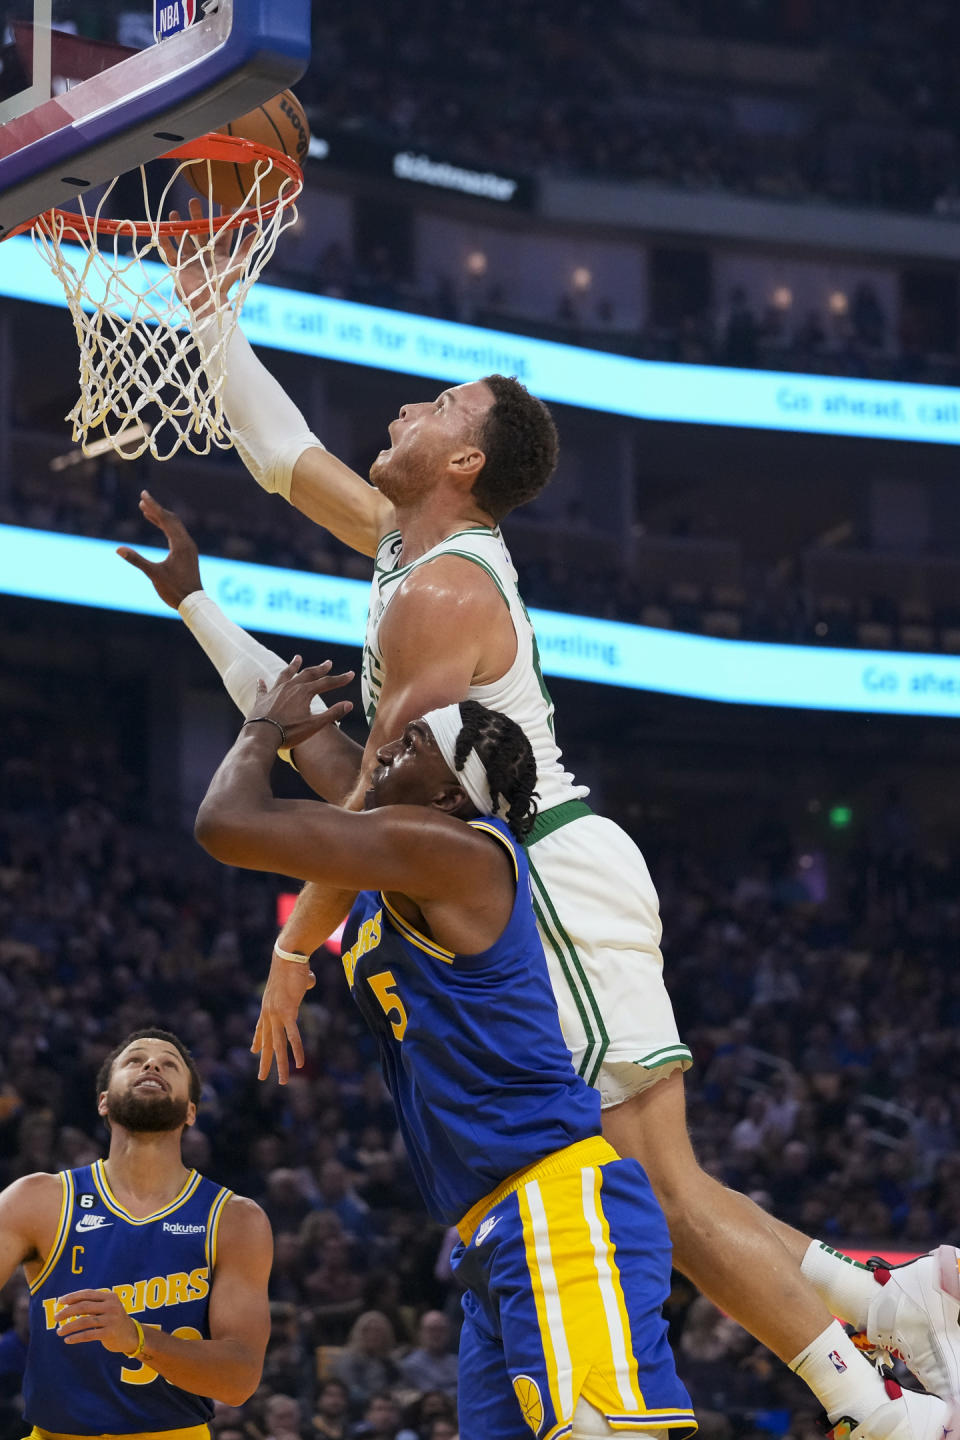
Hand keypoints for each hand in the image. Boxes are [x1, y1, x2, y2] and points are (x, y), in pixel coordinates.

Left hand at [55, 1289, 141, 1354]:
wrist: (131, 1335)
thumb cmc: (113, 1320)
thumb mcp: (107, 1307)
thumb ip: (92, 1304)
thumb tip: (66, 1304)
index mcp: (110, 1296)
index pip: (87, 1294)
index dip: (72, 1297)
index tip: (59, 1302)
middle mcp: (111, 1306)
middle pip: (84, 1306)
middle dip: (67, 1312)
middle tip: (55, 1317)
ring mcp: (111, 1319)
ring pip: (84, 1321)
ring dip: (69, 1326)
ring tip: (59, 1331)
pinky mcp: (109, 1333)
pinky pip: (88, 1335)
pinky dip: (76, 1337)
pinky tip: (67, 1340)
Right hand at [117, 491, 202, 608]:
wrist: (193, 602)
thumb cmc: (175, 590)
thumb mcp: (153, 574)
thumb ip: (136, 560)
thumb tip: (118, 549)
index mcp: (180, 544)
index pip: (166, 519)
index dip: (153, 506)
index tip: (143, 495)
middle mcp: (187, 543)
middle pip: (171, 519)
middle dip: (156, 509)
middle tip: (142, 499)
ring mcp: (188, 548)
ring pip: (174, 526)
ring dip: (160, 517)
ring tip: (145, 509)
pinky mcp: (187, 553)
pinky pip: (176, 534)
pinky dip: (165, 527)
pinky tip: (157, 524)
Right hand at [160, 197, 255, 320]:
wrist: (208, 304)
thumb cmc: (223, 285)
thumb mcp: (236, 264)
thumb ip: (245, 248)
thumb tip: (258, 231)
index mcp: (220, 253)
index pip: (223, 232)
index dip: (223, 218)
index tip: (222, 202)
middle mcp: (206, 254)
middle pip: (201, 232)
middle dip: (197, 216)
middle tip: (193, 201)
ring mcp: (191, 260)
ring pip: (184, 239)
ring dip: (180, 225)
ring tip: (174, 212)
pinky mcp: (179, 267)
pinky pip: (170, 252)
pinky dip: (165, 242)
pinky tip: (161, 229)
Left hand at [248, 656, 353, 748]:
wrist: (262, 735)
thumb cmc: (289, 732)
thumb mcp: (314, 725)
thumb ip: (332, 714)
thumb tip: (349, 704)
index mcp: (304, 692)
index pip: (326, 683)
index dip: (340, 679)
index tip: (351, 674)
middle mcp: (290, 687)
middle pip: (308, 674)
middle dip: (320, 669)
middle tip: (328, 663)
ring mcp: (275, 691)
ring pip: (286, 674)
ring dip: (293, 666)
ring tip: (297, 658)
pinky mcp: (262, 699)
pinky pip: (263, 689)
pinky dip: (263, 684)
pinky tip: (260, 680)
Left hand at [252, 950, 316, 1083]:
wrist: (288, 955)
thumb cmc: (293, 962)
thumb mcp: (295, 977)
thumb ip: (302, 982)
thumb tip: (309, 979)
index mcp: (267, 1005)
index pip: (260, 1027)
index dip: (257, 1040)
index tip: (253, 1050)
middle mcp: (268, 1013)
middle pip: (267, 1042)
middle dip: (264, 1061)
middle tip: (261, 1077)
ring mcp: (276, 1014)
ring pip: (278, 1046)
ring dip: (280, 1065)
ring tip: (283, 1082)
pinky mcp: (287, 1012)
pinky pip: (292, 1036)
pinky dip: (297, 1050)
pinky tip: (300, 1064)